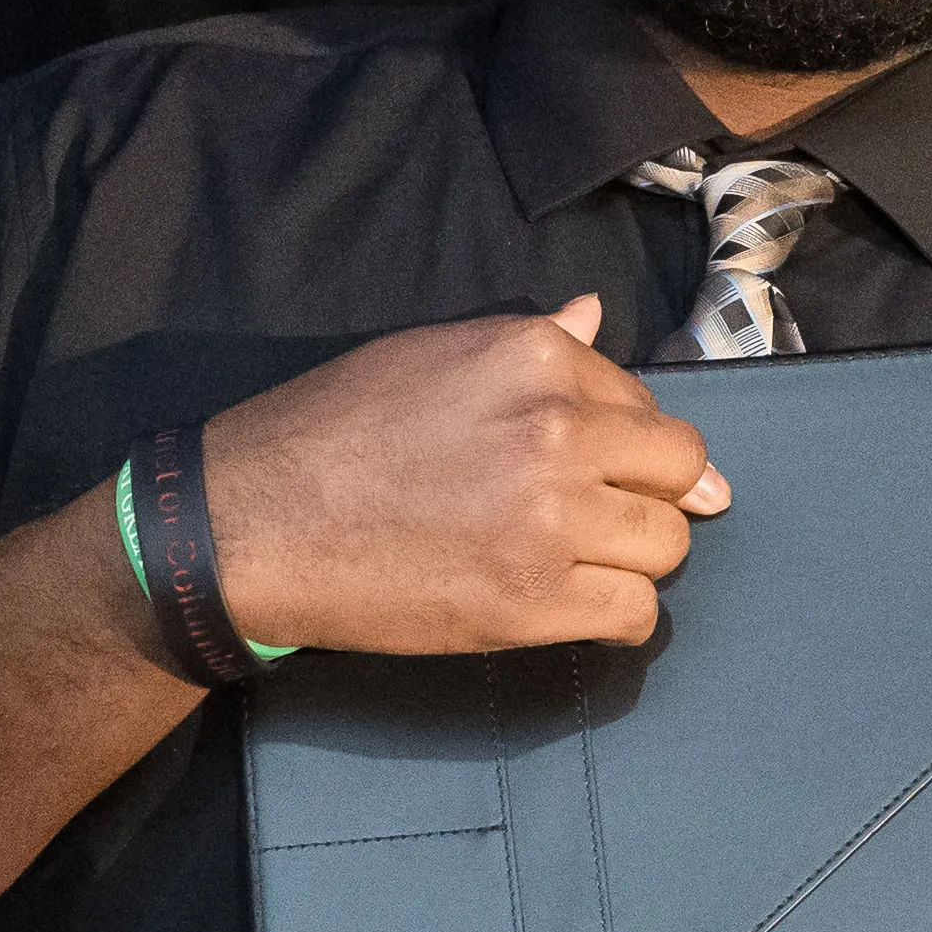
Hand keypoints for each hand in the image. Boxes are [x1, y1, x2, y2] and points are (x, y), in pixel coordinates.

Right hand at [192, 299, 726, 654]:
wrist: (253, 523)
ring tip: (579, 564)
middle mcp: (556, 430)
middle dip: (652, 496)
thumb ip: (529, 341)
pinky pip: (635, 614)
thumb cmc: (328, 432)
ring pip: (667, 545)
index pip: (644, 402)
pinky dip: (618, 618)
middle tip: (605, 521)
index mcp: (535, 357)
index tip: (606, 470)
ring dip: (634, 558)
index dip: (628, 443)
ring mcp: (550, 519)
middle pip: (679, 469)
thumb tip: (592, 313)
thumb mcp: (431, 355)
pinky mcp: (532, 601)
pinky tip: (579, 609)